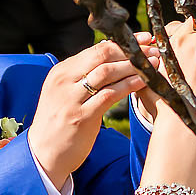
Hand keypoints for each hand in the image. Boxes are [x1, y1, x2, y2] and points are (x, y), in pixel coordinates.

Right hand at [29, 40, 149, 183]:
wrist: (43, 154)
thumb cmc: (60, 123)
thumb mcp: (66, 94)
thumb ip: (84, 76)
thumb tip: (113, 58)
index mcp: (61, 71)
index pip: (96, 49)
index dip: (122, 43)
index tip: (143, 40)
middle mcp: (64, 81)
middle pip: (102, 55)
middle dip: (130, 51)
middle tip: (152, 49)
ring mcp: (71, 99)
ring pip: (106, 72)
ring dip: (133, 66)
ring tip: (152, 64)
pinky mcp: (81, 117)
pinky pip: (109, 95)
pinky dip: (129, 85)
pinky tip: (143, 82)